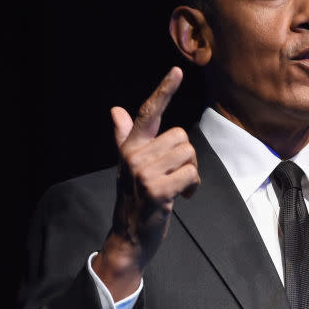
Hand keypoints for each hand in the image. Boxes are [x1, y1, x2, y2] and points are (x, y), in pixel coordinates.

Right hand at [93, 67, 199, 298]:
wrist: (129, 237)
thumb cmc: (134, 201)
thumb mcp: (129, 167)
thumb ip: (125, 138)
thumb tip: (116, 111)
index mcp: (130, 147)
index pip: (149, 113)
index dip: (164, 90)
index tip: (177, 70)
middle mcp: (134, 156)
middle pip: (181, 137)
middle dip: (187, 159)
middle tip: (176, 178)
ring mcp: (144, 173)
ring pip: (189, 155)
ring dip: (191, 174)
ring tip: (177, 189)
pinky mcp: (156, 190)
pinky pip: (190, 175)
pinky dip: (192, 187)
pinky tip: (181, 198)